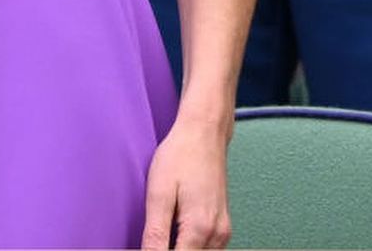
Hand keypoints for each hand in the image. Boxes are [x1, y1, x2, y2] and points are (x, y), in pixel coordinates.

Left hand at [141, 116, 230, 249]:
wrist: (204, 132)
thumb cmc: (180, 155)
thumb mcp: (158, 193)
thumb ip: (155, 234)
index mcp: (199, 229)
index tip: (147, 244)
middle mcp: (217, 236)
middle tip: (154, 233)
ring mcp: (223, 232)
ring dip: (181, 250)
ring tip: (165, 229)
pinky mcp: (223, 227)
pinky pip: (208, 250)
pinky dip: (191, 247)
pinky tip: (176, 233)